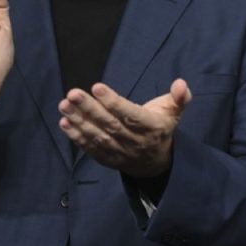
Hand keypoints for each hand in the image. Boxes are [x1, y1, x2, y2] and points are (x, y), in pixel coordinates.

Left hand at [59, 78, 190, 177]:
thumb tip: (181, 83)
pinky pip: (90, 148)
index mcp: (153, 127)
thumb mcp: (174, 112)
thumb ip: (179, 97)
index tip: (97, 87)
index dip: (114, 102)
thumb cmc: (161, 128)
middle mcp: (135, 141)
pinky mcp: (107, 159)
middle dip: (90, 109)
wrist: (155, 163)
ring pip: (98, 136)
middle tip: (73, 94)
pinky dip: (76, 136)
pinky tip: (65, 122)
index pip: (131, 115)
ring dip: (79, 121)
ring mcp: (120, 152)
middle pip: (110, 124)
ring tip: (64, 105)